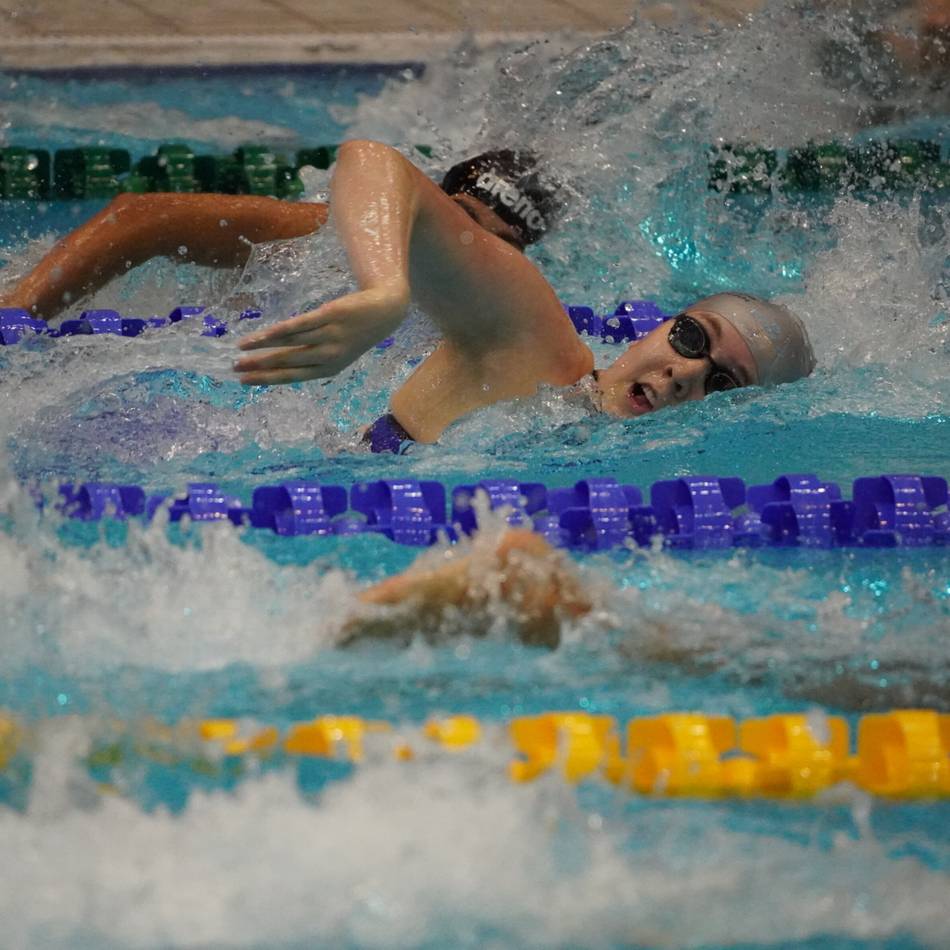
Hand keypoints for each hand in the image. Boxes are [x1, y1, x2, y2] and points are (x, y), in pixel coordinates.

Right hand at [233, 281, 408, 384]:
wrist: (384, 312)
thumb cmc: (355, 334)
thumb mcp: (337, 353)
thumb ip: (311, 358)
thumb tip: (276, 361)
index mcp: (329, 369)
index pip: (291, 376)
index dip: (266, 379)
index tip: (244, 381)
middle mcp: (328, 356)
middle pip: (286, 362)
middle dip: (258, 365)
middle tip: (234, 367)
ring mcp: (329, 335)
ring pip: (289, 343)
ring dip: (262, 346)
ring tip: (241, 347)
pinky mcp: (329, 316)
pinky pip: (299, 325)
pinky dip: (278, 331)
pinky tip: (263, 334)